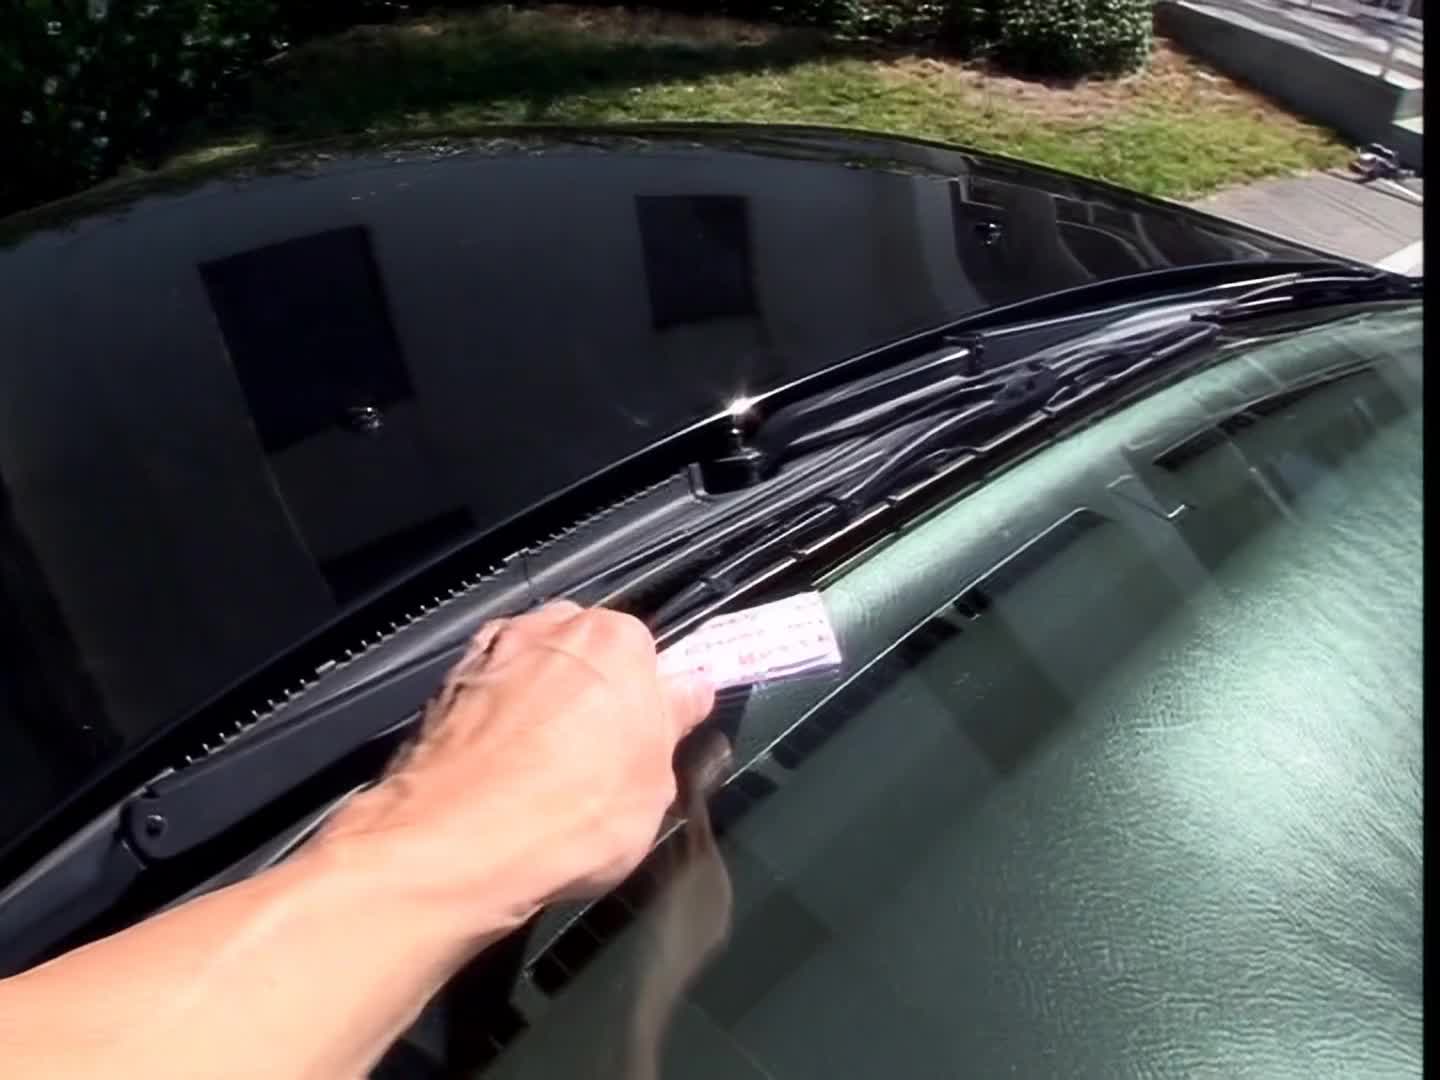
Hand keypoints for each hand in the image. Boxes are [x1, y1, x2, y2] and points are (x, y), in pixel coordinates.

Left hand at [313, 601, 714, 943]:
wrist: (453, 847)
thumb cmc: (571, 816)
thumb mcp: (656, 785)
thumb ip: (673, 724)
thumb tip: (688, 692)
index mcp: (615, 640)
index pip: (651, 656)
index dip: (651, 702)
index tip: (651, 739)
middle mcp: (549, 629)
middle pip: (587, 654)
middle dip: (594, 692)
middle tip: (600, 760)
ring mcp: (488, 655)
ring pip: (532, 671)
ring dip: (540, 704)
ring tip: (542, 773)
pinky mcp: (439, 690)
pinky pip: (485, 698)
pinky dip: (494, 723)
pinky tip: (499, 776)